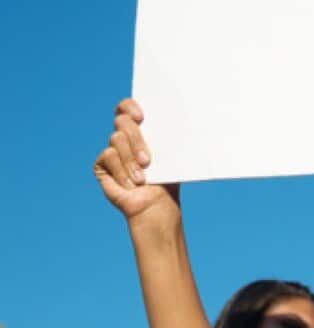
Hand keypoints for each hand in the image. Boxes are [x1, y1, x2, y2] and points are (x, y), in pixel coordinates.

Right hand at [92, 99, 180, 231]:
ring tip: (142, 179)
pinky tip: (130, 184)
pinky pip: (108, 155)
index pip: (128, 107)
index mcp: (142, 131)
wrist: (156, 204)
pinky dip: (121, 171)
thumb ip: (166, 135)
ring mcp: (112, 149)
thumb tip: (178, 117)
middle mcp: (125, 137)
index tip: (141, 117)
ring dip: (131, 161)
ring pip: (116, 139)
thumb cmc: (167, 180)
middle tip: (147, 160)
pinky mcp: (102, 164)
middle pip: (122, 121)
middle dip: (136, 140)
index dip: (130, 106)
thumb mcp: (170, 154)